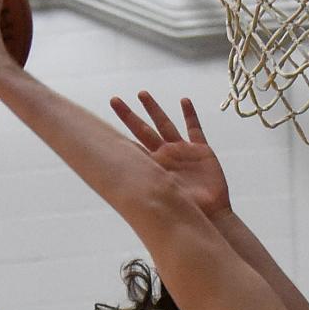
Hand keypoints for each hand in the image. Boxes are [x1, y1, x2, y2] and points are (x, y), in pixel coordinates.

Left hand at [109, 93, 231, 218]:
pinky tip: (184, 101)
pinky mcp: (201, 151)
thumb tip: (119, 183)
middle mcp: (164, 155)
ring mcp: (182, 151)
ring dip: (154, 109)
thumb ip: (146, 184)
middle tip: (113, 100)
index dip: (117, 134)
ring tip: (142, 94)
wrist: (209, 216)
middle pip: (142, 130)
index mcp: (153, 166)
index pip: (131, 146)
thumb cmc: (184, 211)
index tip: (100, 127)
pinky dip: (190, 115)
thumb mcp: (161, 195)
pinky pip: (195, 129)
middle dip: (129, 115)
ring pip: (165, 124)